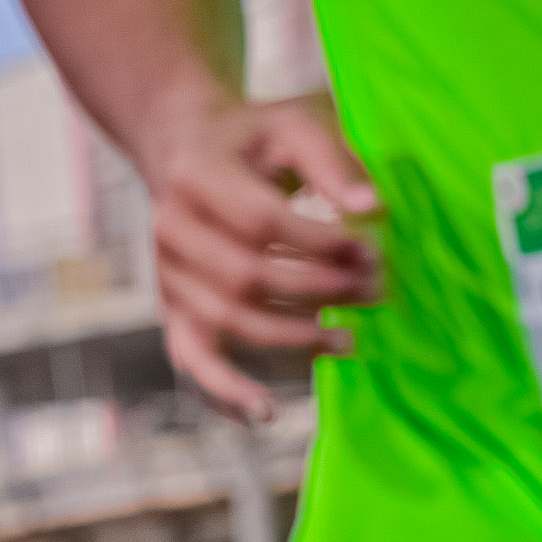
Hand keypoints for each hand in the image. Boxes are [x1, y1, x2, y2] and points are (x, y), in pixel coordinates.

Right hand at [141, 94, 381, 421]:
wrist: (185, 151)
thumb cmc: (252, 139)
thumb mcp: (295, 127)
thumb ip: (334, 164)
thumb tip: (374, 212)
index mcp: (196, 179)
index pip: (260, 221)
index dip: (319, 243)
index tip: (372, 250)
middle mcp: (169, 232)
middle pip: (246, 278)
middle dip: (317, 291)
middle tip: (374, 292)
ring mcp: (167, 276)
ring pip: (228, 321)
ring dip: (294, 337)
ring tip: (349, 340)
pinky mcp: (172, 309)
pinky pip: (192, 359)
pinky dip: (224, 391)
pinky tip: (264, 414)